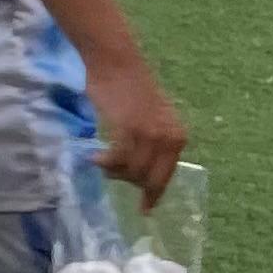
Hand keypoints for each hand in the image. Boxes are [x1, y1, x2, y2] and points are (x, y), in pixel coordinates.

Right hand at [90, 57, 188, 205]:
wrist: (116, 62)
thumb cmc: (128, 88)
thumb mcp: (148, 120)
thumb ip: (148, 142)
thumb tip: (136, 168)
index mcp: (177, 137)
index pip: (166, 175)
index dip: (154, 194)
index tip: (144, 209)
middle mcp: (169, 138)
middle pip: (148, 178)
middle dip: (128, 181)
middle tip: (109, 172)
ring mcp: (150, 134)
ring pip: (132, 171)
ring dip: (113, 171)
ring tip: (99, 160)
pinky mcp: (130, 128)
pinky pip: (119, 159)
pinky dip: (106, 162)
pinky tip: (95, 156)